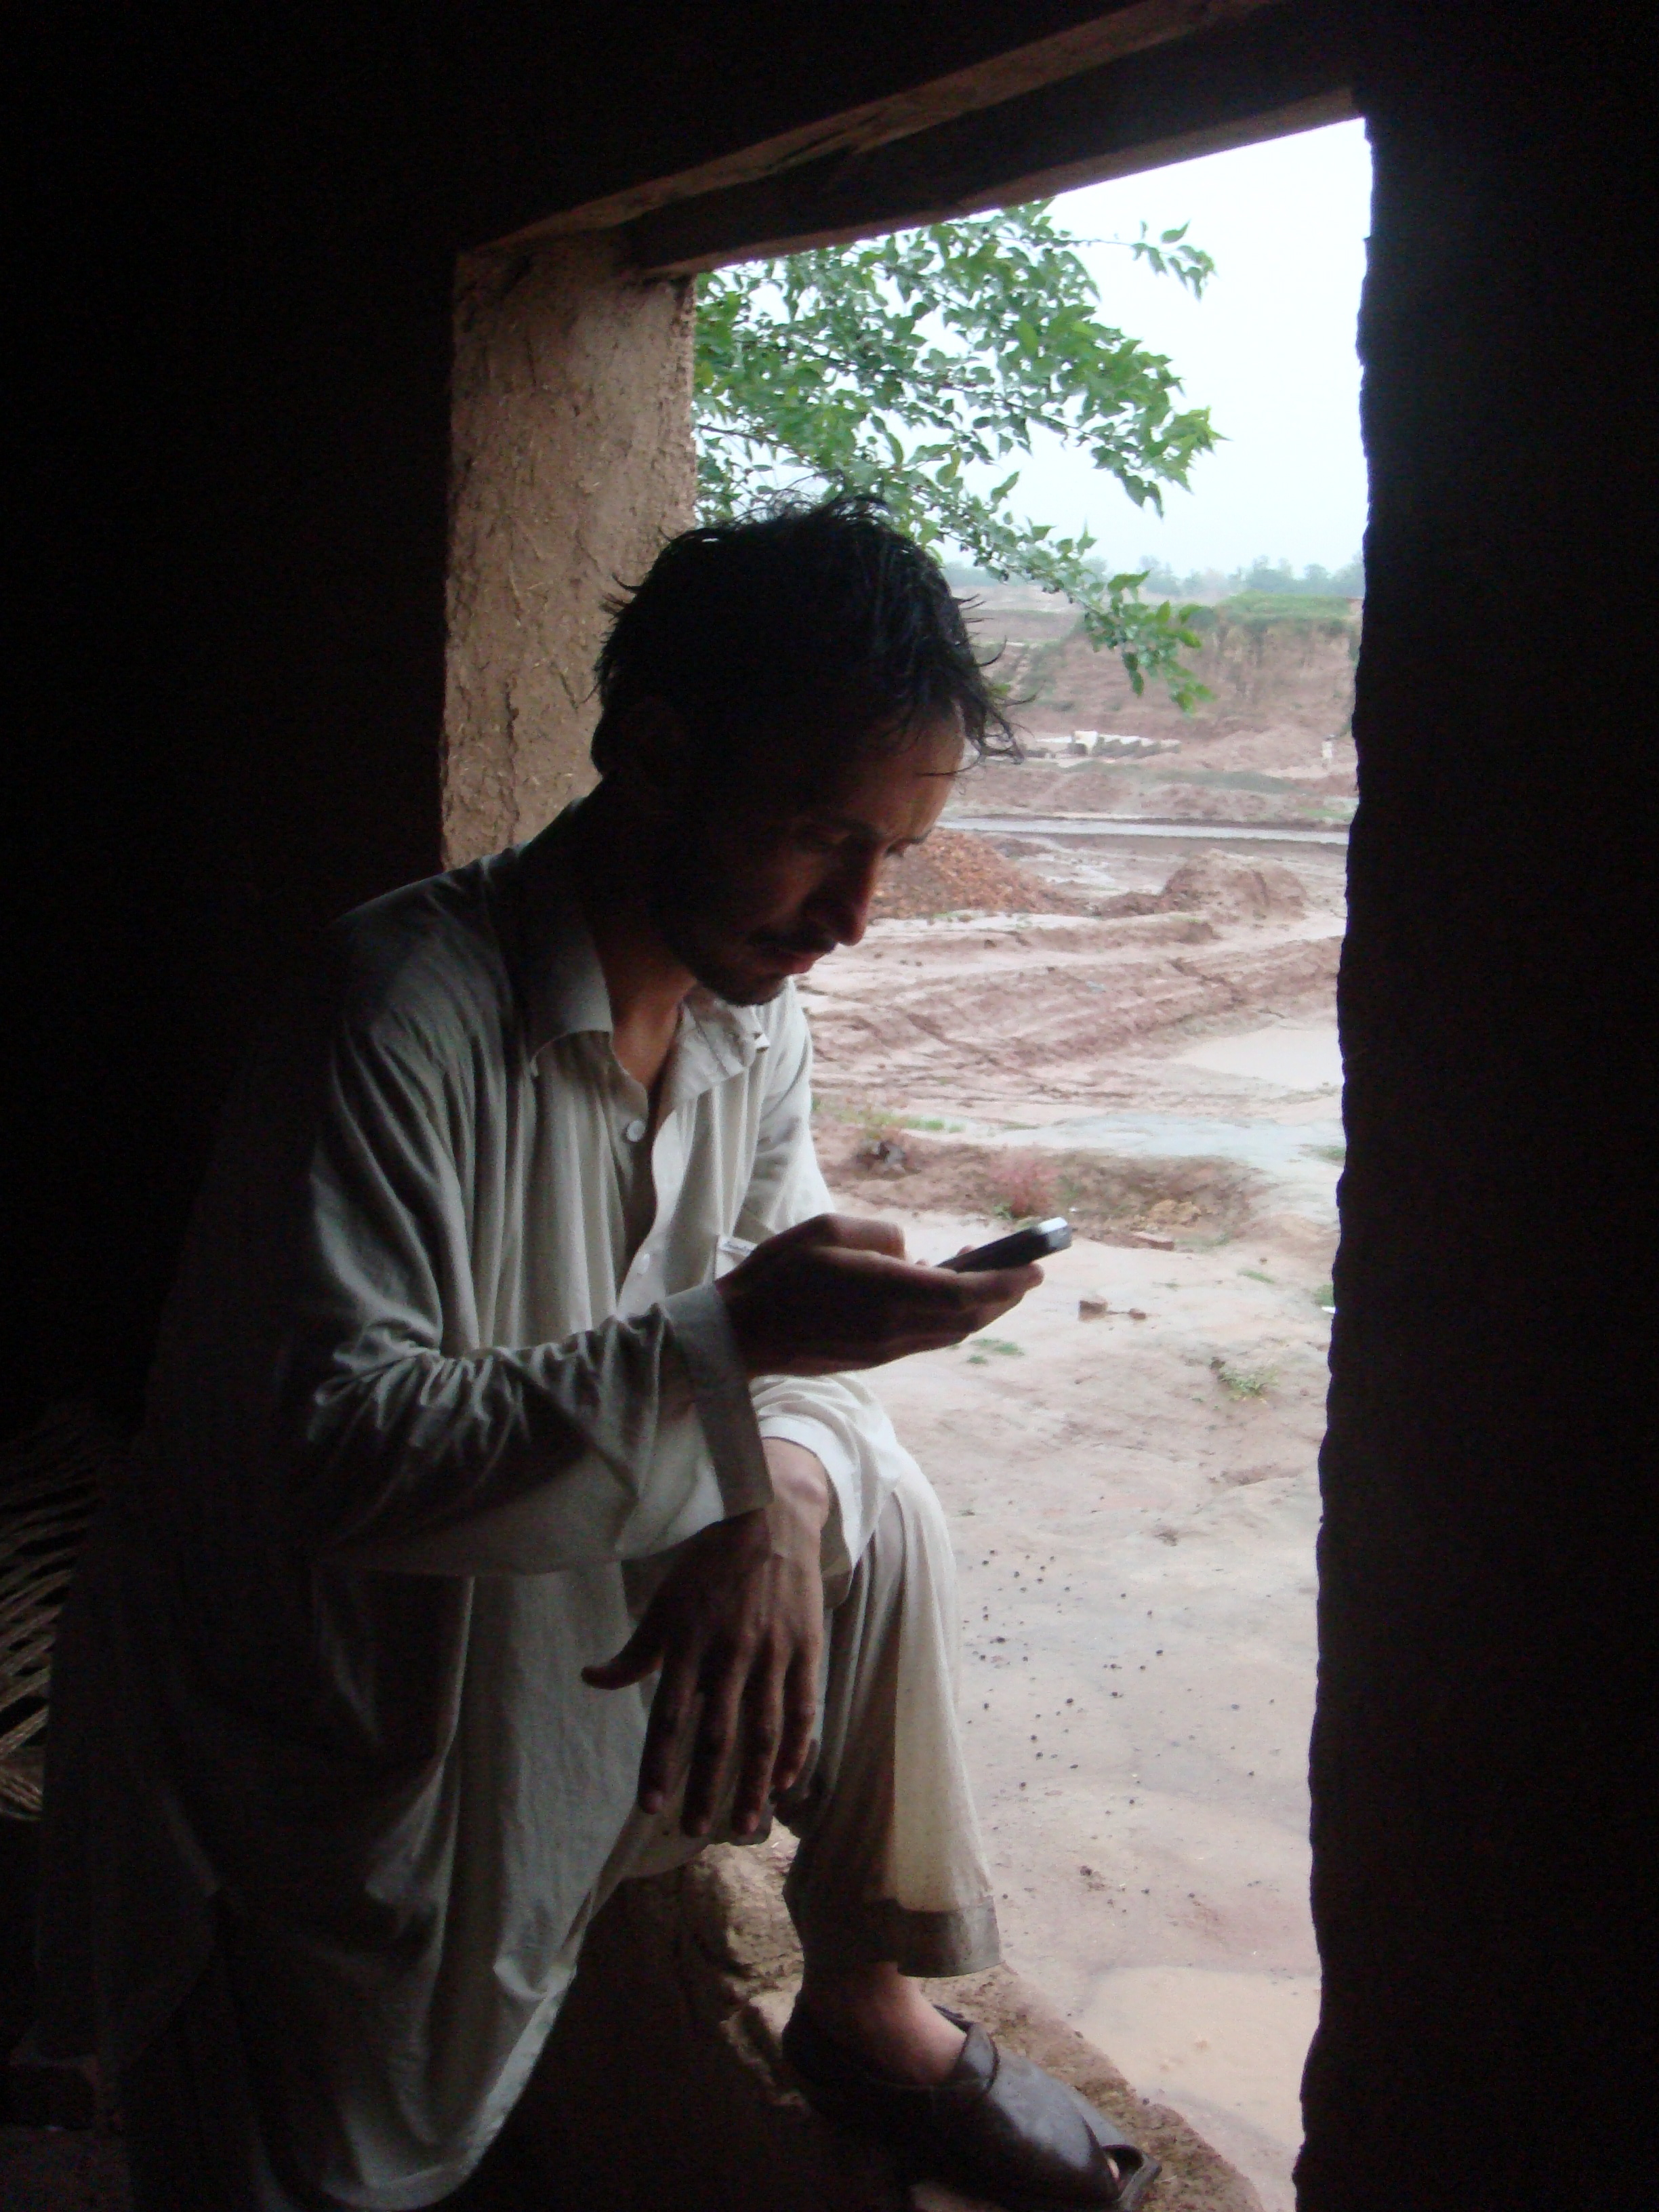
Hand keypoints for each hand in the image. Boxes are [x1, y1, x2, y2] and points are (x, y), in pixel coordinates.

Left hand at [582, 1440, 829, 1837]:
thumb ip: (634, 1651)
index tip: (649, 1807)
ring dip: (752, 1783)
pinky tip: (785, 1781)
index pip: (669, 1717)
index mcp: (689, 1642)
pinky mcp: (806, 1648)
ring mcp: (772, 1653)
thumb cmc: (710, 1564)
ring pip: (763, 1732)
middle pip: (717, 1735)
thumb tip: (591, 1679)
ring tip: (743, 1824)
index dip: (659, 1764)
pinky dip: (796, 1748)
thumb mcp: (665, 1602)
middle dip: (705, 1789)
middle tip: (695, 1831)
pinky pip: (802, 1708)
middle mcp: (730, 1653)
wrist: (771, 1518)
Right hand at [716, 1214, 1040, 1377]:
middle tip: (1024, 1273)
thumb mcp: (827, 1228)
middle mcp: (893, 1328)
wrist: (740, 1334)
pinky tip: (941, 1295)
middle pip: (967, 1320)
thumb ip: (881, 1235)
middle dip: (1003, 1297)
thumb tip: (909, 1252)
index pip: (965, 1294)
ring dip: (978, 1311)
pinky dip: (948, 1319)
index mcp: (885, 1292)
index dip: (1005, 1283)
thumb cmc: (777, 1273)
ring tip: (986, 1278)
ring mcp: (884, 1350)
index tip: (1034, 1268)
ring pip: (950, 1334)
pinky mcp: (873, 1359)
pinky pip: (927, 1339)